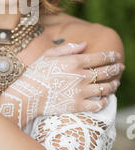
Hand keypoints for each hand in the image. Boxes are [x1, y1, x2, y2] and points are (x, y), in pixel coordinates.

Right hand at [0, 41, 123, 128]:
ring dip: (113, 85)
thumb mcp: (48, 54)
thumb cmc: (36, 73)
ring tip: (116, 83)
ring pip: (105, 88)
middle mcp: (80, 76)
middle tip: (120, 67)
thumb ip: (68, 48)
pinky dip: (104, 101)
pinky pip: (98, 104)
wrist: (28, 95)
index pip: (99, 57)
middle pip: (105, 72)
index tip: (116, 55)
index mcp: (74, 61)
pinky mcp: (78, 106)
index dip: (110, 56)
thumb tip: (84, 44)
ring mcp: (80, 92)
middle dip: (116, 68)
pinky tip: (105, 98)